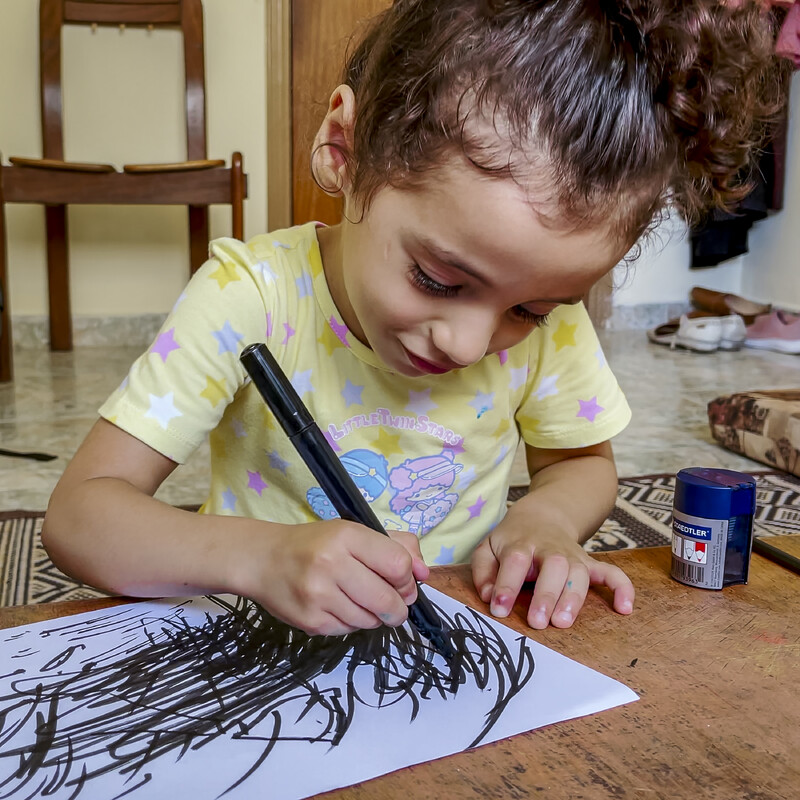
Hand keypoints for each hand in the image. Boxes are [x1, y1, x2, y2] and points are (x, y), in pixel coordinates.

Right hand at [236, 520, 428, 636]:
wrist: (264, 560)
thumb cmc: (316, 544)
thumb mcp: (354, 532)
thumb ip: (396, 547)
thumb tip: (424, 573)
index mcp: (347, 536)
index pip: (398, 564)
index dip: (407, 578)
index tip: (402, 581)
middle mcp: (332, 565)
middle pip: (389, 600)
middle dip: (398, 607)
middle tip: (393, 603)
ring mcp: (319, 596)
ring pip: (371, 621)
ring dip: (375, 616)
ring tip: (361, 600)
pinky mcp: (310, 622)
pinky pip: (349, 631)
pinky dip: (352, 623)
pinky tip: (339, 606)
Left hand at [471, 518, 633, 628]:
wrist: (542, 516)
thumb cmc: (512, 540)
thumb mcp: (489, 547)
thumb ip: (483, 571)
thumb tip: (488, 596)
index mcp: (521, 543)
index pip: (515, 560)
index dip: (506, 585)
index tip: (499, 610)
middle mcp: (550, 549)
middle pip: (554, 565)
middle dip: (546, 594)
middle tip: (537, 622)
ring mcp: (572, 556)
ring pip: (579, 572)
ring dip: (574, 597)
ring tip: (563, 622)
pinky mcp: (590, 564)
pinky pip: (612, 573)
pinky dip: (622, 588)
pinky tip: (624, 609)